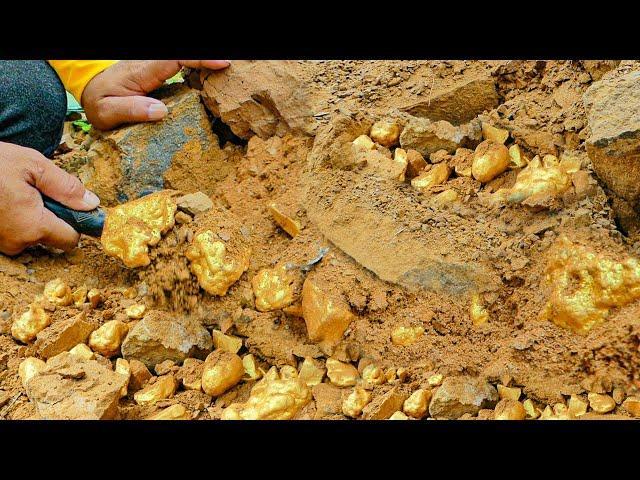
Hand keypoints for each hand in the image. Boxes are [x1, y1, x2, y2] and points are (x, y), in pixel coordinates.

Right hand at [0, 142, 100, 255]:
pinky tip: (5, 199)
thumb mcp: (33, 165)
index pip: (71, 239)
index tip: (74, 207)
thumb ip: (65, 186)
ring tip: (14, 193)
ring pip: (31, 234)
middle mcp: (17, 242)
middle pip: (51, 237)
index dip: (76, 223)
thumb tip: (91, 203)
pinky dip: (14, 217)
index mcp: (33, 226)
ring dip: (31, 216)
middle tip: (36, 191)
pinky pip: (13, 232)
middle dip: (51, 216)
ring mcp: (0, 243)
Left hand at [81, 60, 229, 129]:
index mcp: (141, 71)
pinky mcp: (161, 72)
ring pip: (184, 60)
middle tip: (232, 68)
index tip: (222, 64)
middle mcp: (151, 64)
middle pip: (184, 56)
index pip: (175, 58)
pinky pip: (183, 66)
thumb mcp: (106, 112)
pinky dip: (200, 68)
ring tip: (227, 74)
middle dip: (209, 60)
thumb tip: (161, 111)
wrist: (91, 90)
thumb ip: (131, 110)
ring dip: (206, 64)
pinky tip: (213, 79)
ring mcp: (157, 67)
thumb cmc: (99, 102)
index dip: (199, 60)